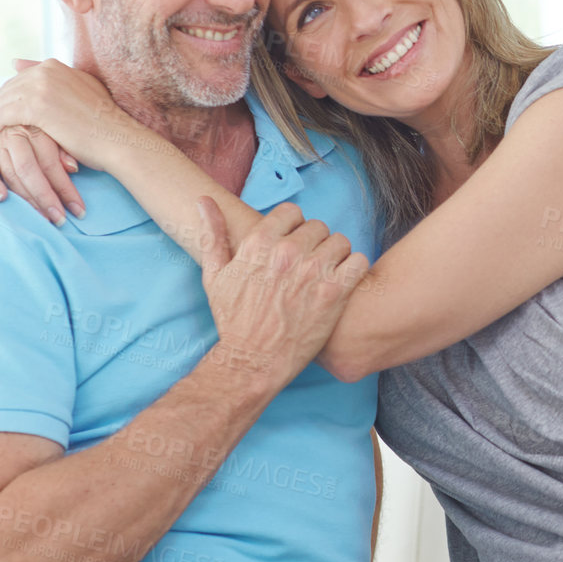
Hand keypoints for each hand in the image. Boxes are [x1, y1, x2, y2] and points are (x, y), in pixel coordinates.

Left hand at [0, 58, 143, 224]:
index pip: (18, 81)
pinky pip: (0, 116)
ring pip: (0, 103)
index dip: (5, 101)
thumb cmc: (105, 125)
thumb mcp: (80, 94)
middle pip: (5, 91)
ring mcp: (41, 86)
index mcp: (54, 66)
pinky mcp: (36, 106)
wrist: (119, 140)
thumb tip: (15, 62)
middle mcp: (45, 71)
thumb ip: (52, 78)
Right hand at [0, 123, 83, 224]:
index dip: (65, 189)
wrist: (20, 109)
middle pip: (29, 170)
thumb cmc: (50, 127)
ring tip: (42, 218)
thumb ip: (65, 150)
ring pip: (10, 174)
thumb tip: (73, 168)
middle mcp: (14, 135)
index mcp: (36, 129)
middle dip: (46, 198)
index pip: (51, 164)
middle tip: (60, 220)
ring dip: (26, 199)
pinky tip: (3, 199)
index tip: (79, 210)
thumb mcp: (60, 132)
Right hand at [196, 198, 369, 393]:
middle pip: (318, 226)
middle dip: (315, 243)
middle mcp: (287, 253)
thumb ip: (212, 235)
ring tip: (327, 274)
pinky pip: (359, 261)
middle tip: (309, 265)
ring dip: (337, 255)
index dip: (294, 227)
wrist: (253, 361)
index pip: (292, 212)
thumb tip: (203, 200)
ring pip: (341, 241)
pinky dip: (355, 269)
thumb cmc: (233, 321)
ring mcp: (313, 272)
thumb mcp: (214, 276)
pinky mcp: (335, 292)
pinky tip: (343, 283)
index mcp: (259, 244)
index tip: (293, 245)